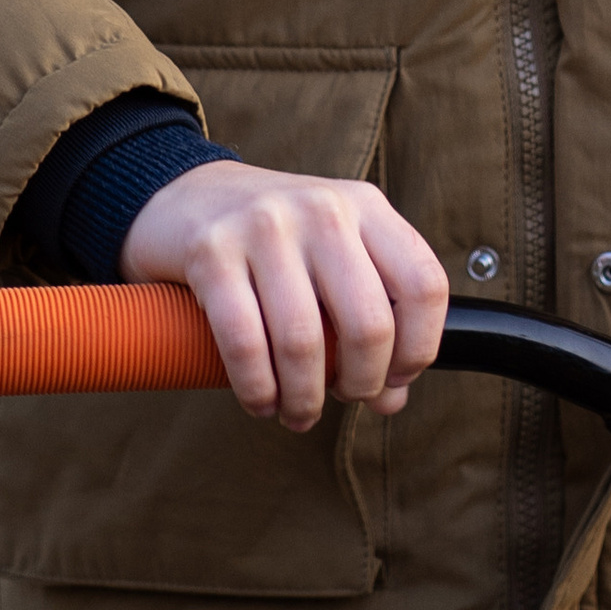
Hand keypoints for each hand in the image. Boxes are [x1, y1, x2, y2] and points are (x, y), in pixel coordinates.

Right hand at [120, 162, 449, 432]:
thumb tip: (392, 401)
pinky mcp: (212, 250)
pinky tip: (261, 401)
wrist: (186, 197)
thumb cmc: (275, 243)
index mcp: (366, 207)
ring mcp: (266, 225)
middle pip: (369, 324)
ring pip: (304, 342)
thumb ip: (370, 322)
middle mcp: (323, 209)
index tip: (394, 379)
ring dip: (304, 399)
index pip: (424, 285)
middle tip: (343, 399)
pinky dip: (258, 389)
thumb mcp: (334, 262)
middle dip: (361, 384)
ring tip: (297, 413)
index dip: (419, 349)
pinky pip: (245, 342)